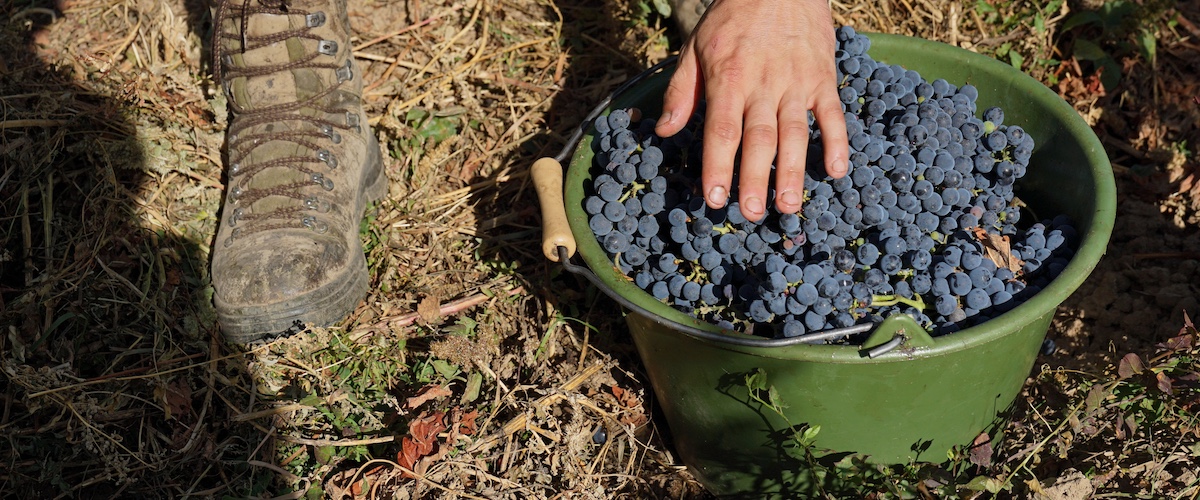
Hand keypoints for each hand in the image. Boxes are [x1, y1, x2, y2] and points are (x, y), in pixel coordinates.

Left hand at [655, 0, 849, 221]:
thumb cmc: (732, 18)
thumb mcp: (696, 47)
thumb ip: (681, 91)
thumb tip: (664, 131)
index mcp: (729, 79)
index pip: (722, 130)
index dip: (719, 166)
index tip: (715, 198)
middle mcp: (764, 85)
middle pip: (759, 139)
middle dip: (755, 179)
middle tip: (752, 213)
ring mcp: (797, 83)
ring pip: (795, 133)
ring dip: (793, 172)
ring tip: (788, 206)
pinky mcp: (823, 78)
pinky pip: (833, 114)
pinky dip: (838, 142)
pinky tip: (837, 171)